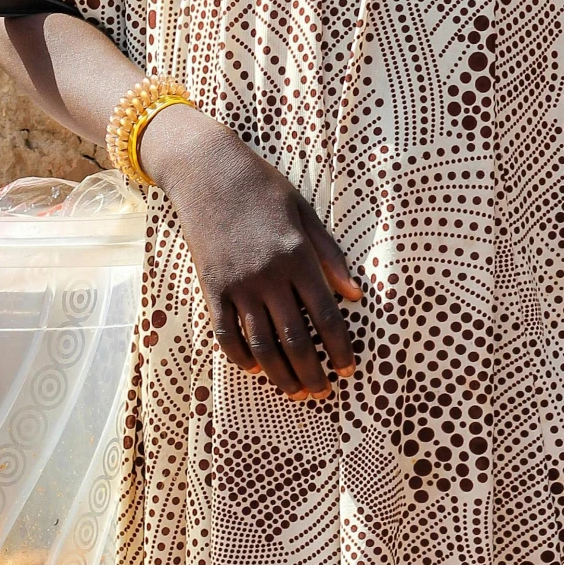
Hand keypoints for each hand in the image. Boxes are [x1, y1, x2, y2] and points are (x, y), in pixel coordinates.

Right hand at [143, 106, 361, 398]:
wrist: (208, 172)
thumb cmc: (264, 188)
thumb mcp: (306, 212)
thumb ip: (330, 255)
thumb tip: (355, 294)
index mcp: (298, 256)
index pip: (326, 315)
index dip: (340, 347)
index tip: (349, 368)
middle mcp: (268, 276)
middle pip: (295, 339)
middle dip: (312, 372)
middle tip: (324, 392)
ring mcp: (237, 285)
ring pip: (262, 345)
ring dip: (281, 375)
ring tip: (295, 392)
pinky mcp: (212, 288)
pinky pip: (226, 334)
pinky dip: (241, 358)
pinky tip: (256, 370)